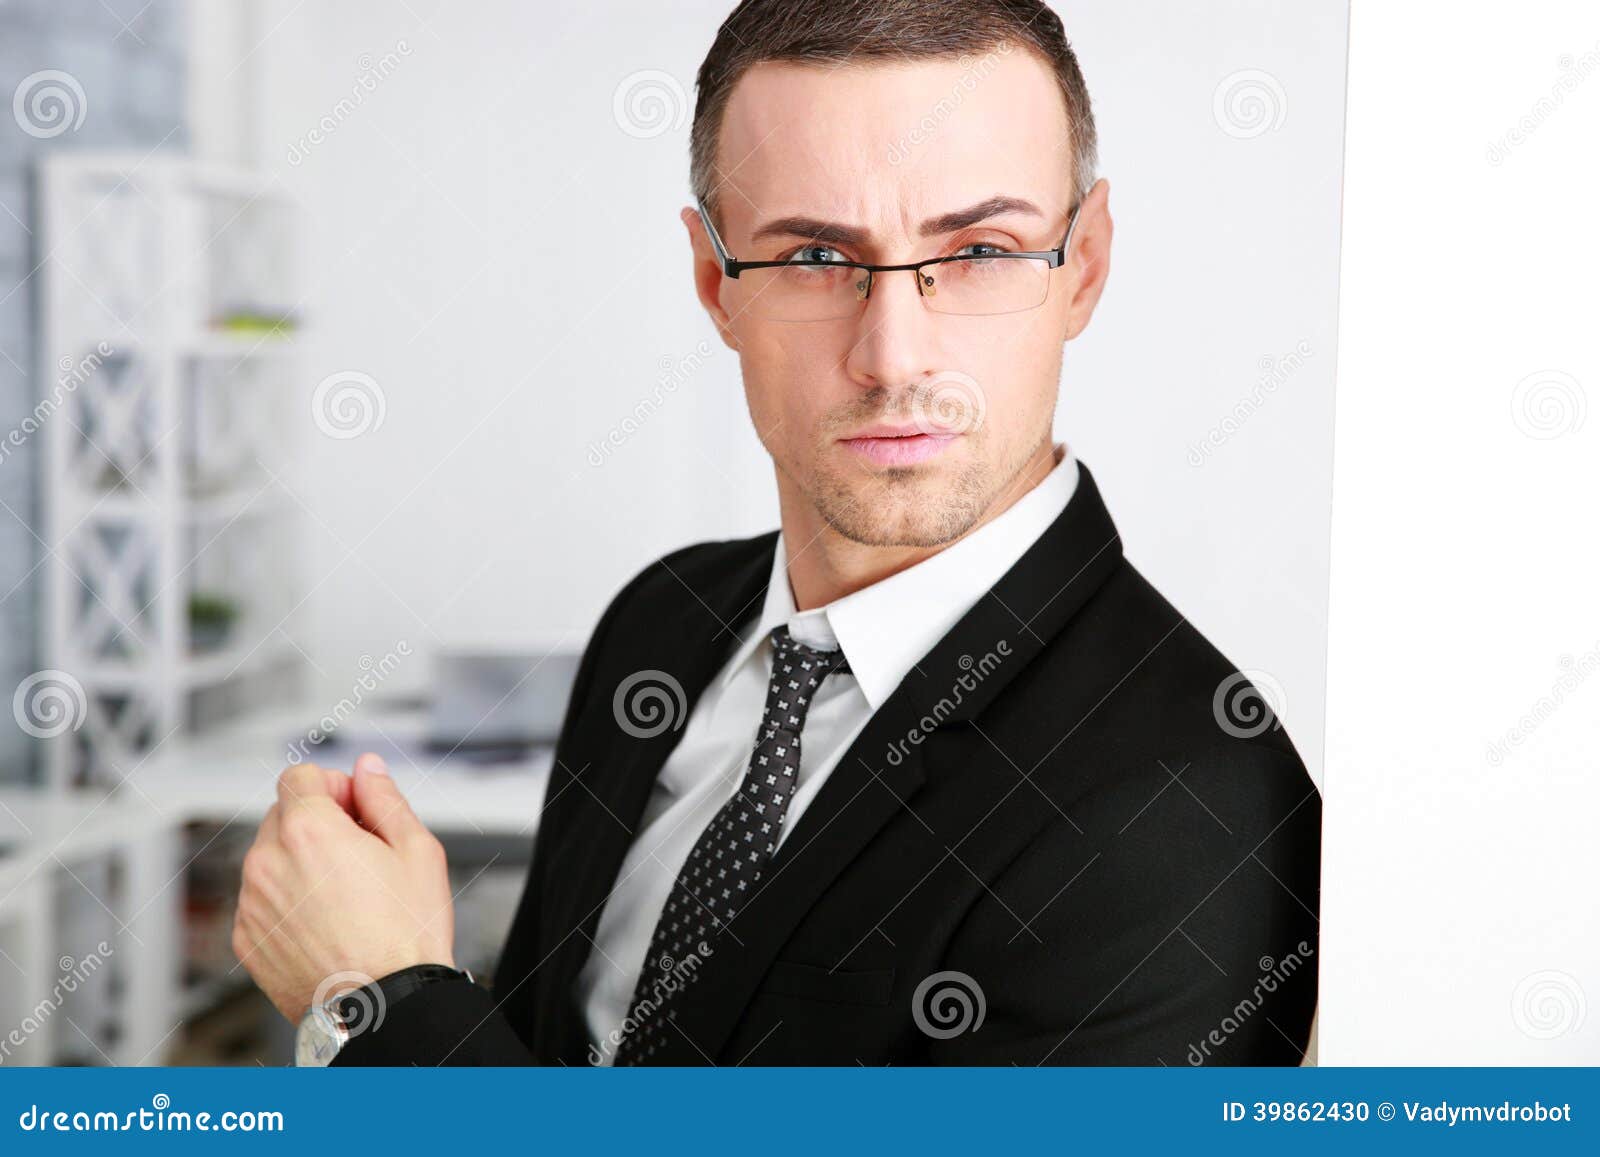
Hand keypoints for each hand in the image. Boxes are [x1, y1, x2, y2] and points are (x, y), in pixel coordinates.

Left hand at [233, 752, 455, 1023]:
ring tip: (345, 897)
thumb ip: (385, 798)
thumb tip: (368, 770)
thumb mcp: (418, 850)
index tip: (354, 809)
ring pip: (271, 859)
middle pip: (283, 815)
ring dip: (300, 864)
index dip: (334, 786)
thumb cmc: (404, 938)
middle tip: (359, 856)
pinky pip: (262, 901)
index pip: (299, 776)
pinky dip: (287, 903)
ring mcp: (252, 904)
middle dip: (318, 823)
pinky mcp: (246, 939)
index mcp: (308, 831)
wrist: (382, 1008)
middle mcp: (268, 863)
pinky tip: (325, 923)